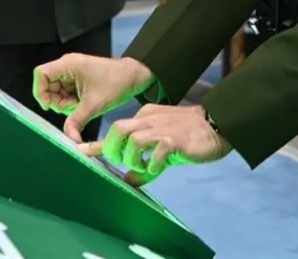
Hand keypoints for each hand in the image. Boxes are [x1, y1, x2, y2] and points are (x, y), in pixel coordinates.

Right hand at [33, 54, 153, 141]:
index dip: (40, 92)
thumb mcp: (94, 105)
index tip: (51, 106)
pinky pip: (65, 94)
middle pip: (47, 86)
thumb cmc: (116, 83)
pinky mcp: (77, 80)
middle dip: (58, 102)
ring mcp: (72, 74)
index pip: (40, 74)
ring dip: (66, 104)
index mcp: (68, 65)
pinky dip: (72, 103)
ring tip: (83, 105)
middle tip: (74, 107)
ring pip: (56, 93)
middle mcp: (67, 66)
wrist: (135, 77)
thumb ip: (76, 121)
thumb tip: (68, 138)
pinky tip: (84, 104)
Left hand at [80, 104, 231, 185]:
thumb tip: (128, 181)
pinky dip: (152, 165)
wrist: (216, 127)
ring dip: (133, 159)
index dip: (97, 143)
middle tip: (123, 163)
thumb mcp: (161, 148)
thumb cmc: (187, 138)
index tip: (81, 152)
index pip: (116, 128)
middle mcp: (150, 119)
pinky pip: (156, 153)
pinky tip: (157, 169)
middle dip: (113, 150)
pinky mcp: (175, 140)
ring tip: (143, 167)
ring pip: (134, 140)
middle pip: (119, 129)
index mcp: (145, 117)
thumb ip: (144, 162)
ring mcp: (163, 128)